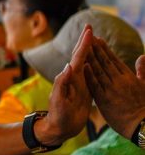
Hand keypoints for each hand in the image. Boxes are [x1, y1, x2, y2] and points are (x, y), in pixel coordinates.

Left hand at [35, 25, 92, 145]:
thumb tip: (68, 66)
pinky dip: (93, 64)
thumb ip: (62, 84)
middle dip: (85, 41)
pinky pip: (90, 74)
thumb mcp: (59, 100)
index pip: (78, 57)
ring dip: (89, 50)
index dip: (84, 44)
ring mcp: (79, 83)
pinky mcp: (84, 91)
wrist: (60, 128)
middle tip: (89, 27)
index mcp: (69, 77)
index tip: (89, 31)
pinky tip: (96, 60)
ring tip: (94, 39)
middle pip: (80, 55)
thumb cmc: (58, 115)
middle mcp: (74, 78)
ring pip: (86, 62)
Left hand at [85, 37, 144, 138]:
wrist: (143, 126)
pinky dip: (89, 74)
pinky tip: (83, 66)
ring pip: (98, 70)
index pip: (113, 59)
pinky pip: (95, 85)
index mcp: (128, 77)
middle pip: (104, 61)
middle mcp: (119, 81)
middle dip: (95, 48)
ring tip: (83, 46)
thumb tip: (142, 57)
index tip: (97, 38)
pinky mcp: (104, 100)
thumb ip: (142, 71)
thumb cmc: (144, 106)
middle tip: (87, 36)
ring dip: (90, 57)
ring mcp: (111, 90)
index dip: (104, 48)